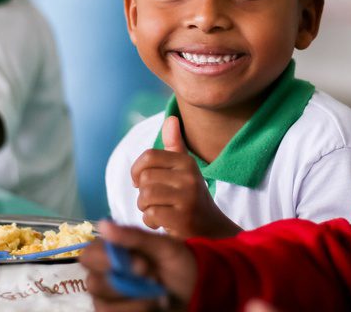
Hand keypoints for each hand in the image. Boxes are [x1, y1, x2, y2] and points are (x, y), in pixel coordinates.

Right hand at [80, 220, 195, 311]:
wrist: (195, 287)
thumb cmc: (177, 262)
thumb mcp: (163, 246)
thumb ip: (134, 236)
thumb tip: (103, 225)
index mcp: (110, 252)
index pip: (89, 256)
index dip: (108, 261)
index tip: (142, 264)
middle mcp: (104, 275)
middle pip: (94, 284)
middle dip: (125, 284)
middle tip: (153, 279)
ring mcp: (110, 299)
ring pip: (104, 306)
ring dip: (136, 302)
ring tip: (158, 294)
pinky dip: (138, 311)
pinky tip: (155, 305)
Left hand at [132, 116, 239, 237]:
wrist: (212, 231)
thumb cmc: (190, 197)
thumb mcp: (184, 170)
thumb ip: (175, 146)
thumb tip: (171, 119)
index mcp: (186, 162)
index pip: (149, 157)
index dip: (137, 170)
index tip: (141, 182)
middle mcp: (189, 176)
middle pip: (145, 179)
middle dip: (143, 194)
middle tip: (155, 201)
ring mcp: (187, 197)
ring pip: (145, 196)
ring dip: (145, 208)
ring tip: (159, 211)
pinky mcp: (183, 218)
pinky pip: (151, 214)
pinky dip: (151, 221)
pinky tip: (162, 223)